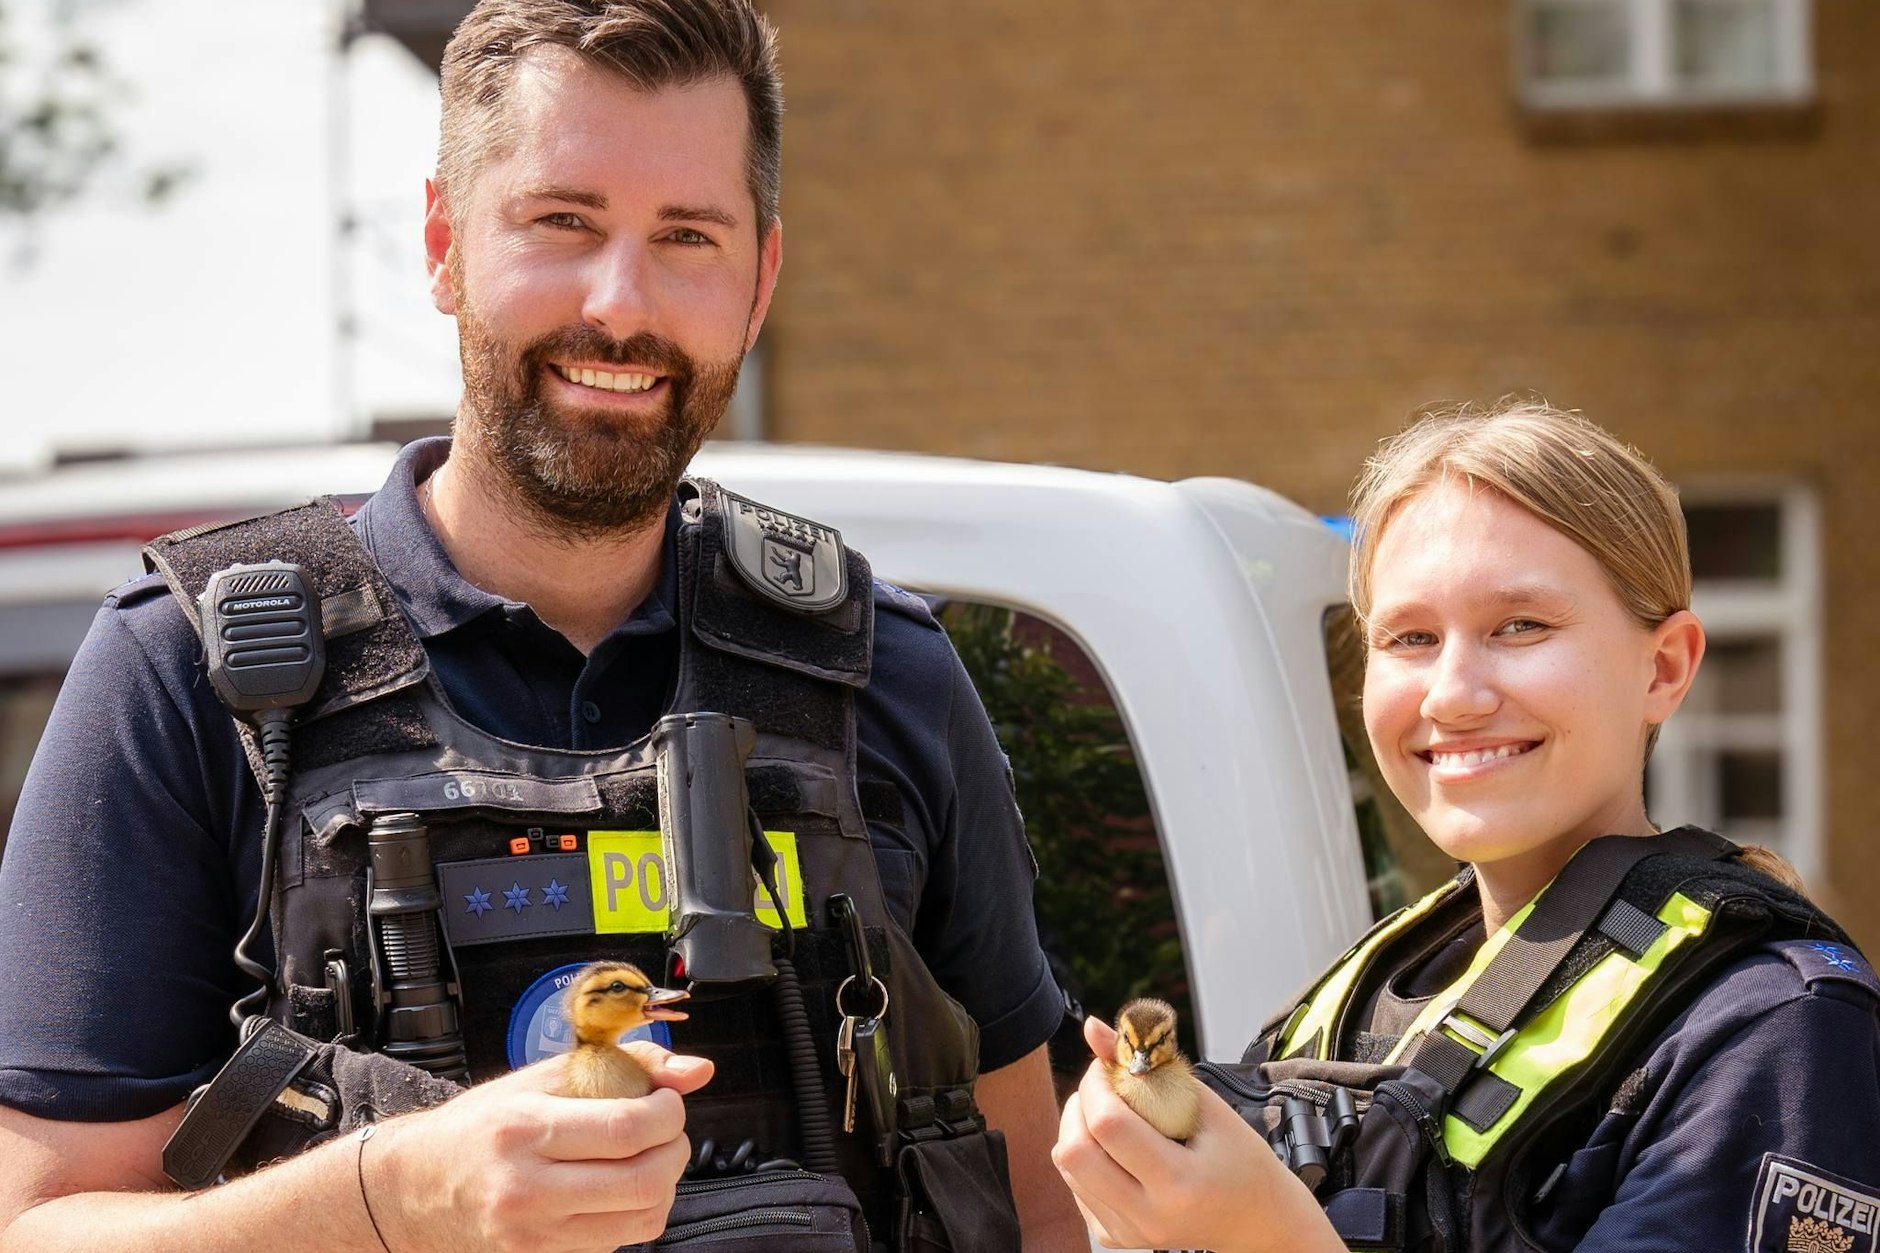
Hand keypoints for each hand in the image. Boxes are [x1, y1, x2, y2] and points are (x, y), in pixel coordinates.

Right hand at [367, 1047, 713, 1252]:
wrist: (413, 1188)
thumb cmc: (479, 1127)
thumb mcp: (542, 1078)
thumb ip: (626, 1065)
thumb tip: (697, 1071)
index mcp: (525, 1130)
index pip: (629, 1128)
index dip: (670, 1112)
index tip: (668, 1100)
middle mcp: (528, 1189)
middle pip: (645, 1181)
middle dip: (676, 1148)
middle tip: (667, 1129)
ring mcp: (535, 1235)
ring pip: (643, 1219)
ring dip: (665, 1184)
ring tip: (647, 1157)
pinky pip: (618, 1242)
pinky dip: (635, 1212)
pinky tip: (618, 1187)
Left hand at [1051, 1017, 1339, 1252]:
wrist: (1256, 1222)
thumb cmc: (1241, 1160)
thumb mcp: (1207, 1106)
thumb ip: (1149, 1065)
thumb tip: (1093, 1028)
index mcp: (1179, 1182)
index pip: (1108, 1126)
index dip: (1097, 1083)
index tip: (1109, 1066)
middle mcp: (1149, 1215)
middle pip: (1074, 1152)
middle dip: (1079, 1104)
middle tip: (1104, 1087)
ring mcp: (1130, 1232)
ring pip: (1067, 1167)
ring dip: (1077, 1127)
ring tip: (1110, 1112)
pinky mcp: (1115, 1237)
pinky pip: (1075, 1186)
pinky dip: (1085, 1155)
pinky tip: (1114, 1146)